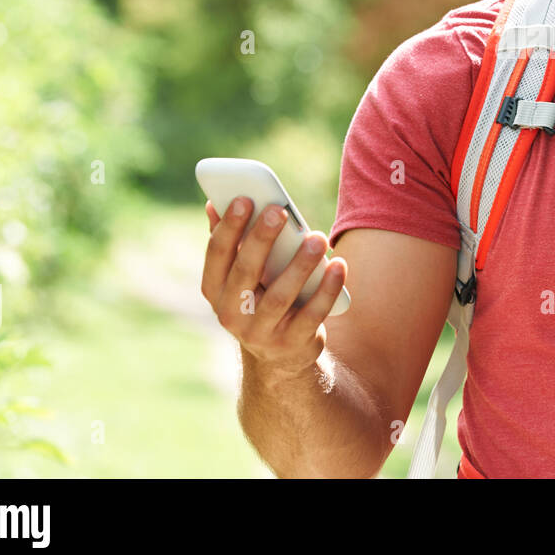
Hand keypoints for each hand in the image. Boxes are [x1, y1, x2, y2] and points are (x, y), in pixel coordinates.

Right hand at [203, 197, 347, 375]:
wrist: (279, 356)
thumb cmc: (260, 298)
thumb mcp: (241, 276)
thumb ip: (231, 242)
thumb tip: (215, 202)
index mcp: (215, 289)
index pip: (217, 254)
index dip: (229, 227)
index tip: (245, 198)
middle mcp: (231, 313)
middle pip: (246, 271)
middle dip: (262, 239)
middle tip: (279, 211)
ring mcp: (260, 332)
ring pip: (280, 295)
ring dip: (300, 264)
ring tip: (318, 238)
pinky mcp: (291, 343)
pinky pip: (312, 314)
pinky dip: (327, 290)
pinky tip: (339, 266)